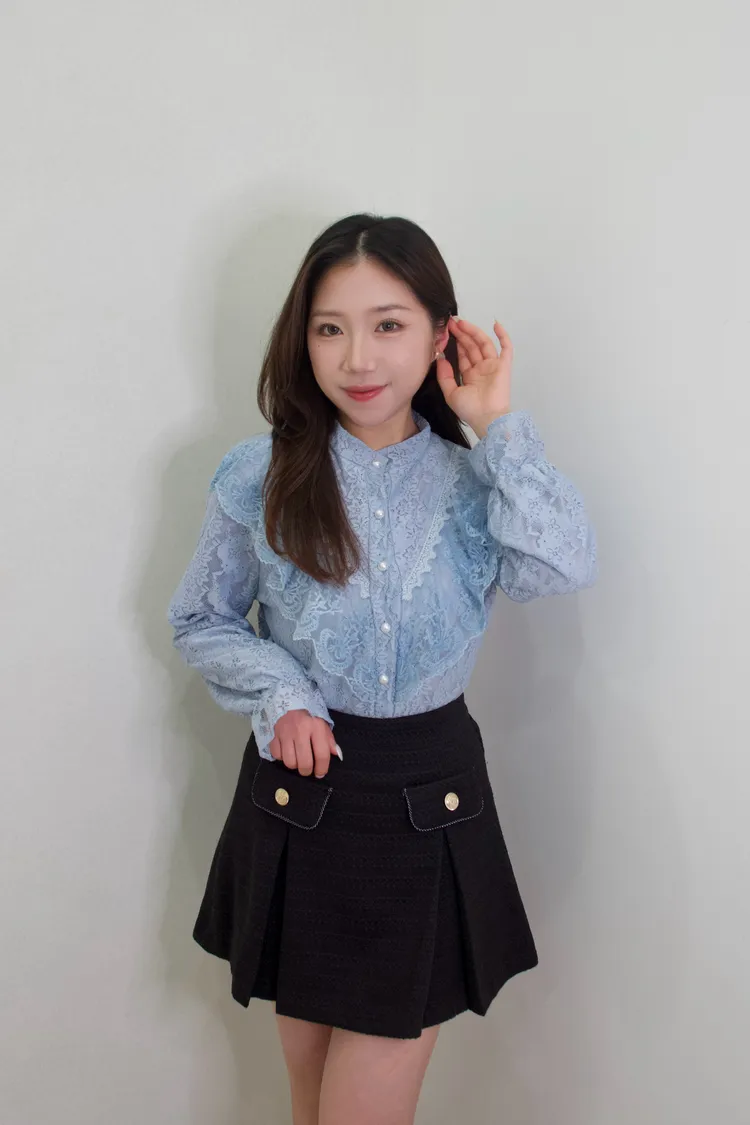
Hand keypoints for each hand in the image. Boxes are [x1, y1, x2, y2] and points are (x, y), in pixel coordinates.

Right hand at [269, 709, 340, 777]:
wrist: (290, 703)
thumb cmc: (310, 719)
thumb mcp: (323, 726)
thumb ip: (330, 742)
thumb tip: (337, 755)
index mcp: (316, 727)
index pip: (322, 755)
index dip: (322, 768)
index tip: (320, 773)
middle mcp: (300, 730)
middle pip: (304, 762)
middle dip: (307, 771)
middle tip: (307, 769)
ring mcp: (285, 733)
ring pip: (289, 762)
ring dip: (294, 765)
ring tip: (297, 760)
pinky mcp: (274, 735)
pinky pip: (277, 755)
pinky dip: (281, 757)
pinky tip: (286, 752)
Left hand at [436, 317, 512, 438]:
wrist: (486, 417)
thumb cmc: (470, 409)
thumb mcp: (450, 393)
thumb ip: (445, 376)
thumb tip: (440, 358)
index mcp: (470, 376)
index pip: (462, 355)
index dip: (455, 343)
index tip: (446, 331)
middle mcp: (481, 369)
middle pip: (471, 347)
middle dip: (462, 334)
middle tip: (451, 322)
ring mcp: (493, 366)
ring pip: (484, 344)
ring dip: (474, 332)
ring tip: (461, 322)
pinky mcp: (504, 366)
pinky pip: (506, 348)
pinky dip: (503, 336)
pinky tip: (496, 324)